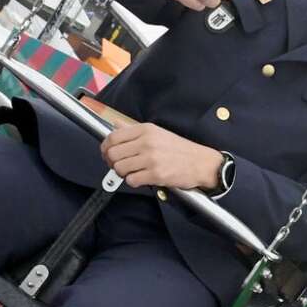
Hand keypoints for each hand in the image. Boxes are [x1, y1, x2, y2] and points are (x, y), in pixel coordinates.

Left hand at [101, 123, 224, 189]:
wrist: (201, 162)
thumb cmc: (180, 149)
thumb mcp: (157, 132)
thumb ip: (134, 129)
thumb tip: (115, 125)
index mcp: (146, 130)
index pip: (113, 137)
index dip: (105, 148)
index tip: (107, 153)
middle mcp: (147, 142)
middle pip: (113, 154)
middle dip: (112, 163)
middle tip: (118, 166)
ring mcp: (151, 159)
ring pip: (120, 169)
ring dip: (122, 174)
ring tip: (132, 172)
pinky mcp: (156, 175)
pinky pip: (131, 180)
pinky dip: (133, 181)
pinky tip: (141, 178)